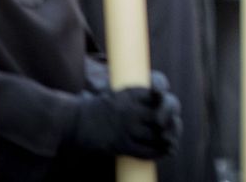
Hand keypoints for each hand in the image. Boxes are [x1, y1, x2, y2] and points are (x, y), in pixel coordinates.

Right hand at [64, 73, 180, 158]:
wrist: (72, 120)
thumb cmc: (97, 108)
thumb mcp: (118, 94)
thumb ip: (137, 97)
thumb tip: (159, 100)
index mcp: (132, 94)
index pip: (161, 97)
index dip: (169, 105)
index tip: (171, 112)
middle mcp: (131, 109)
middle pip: (163, 117)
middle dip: (172, 125)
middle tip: (173, 130)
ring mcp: (126, 128)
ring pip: (157, 136)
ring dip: (167, 141)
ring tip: (171, 144)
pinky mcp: (120, 144)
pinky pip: (145, 151)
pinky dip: (156, 153)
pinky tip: (161, 152)